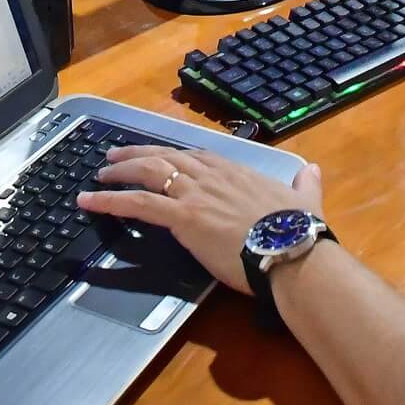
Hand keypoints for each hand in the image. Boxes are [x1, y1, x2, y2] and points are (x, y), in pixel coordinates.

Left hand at [78, 146, 324, 293]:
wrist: (290, 250)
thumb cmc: (298, 232)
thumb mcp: (306, 201)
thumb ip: (306, 185)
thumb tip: (313, 171)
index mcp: (238, 171)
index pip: (197, 155)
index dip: (173, 154)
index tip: (159, 154)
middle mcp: (213, 175)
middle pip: (166, 156)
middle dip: (137, 154)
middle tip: (113, 157)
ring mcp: (195, 193)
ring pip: (148, 172)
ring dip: (120, 171)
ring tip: (99, 174)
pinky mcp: (182, 217)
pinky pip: (138, 204)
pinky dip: (111, 200)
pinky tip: (91, 201)